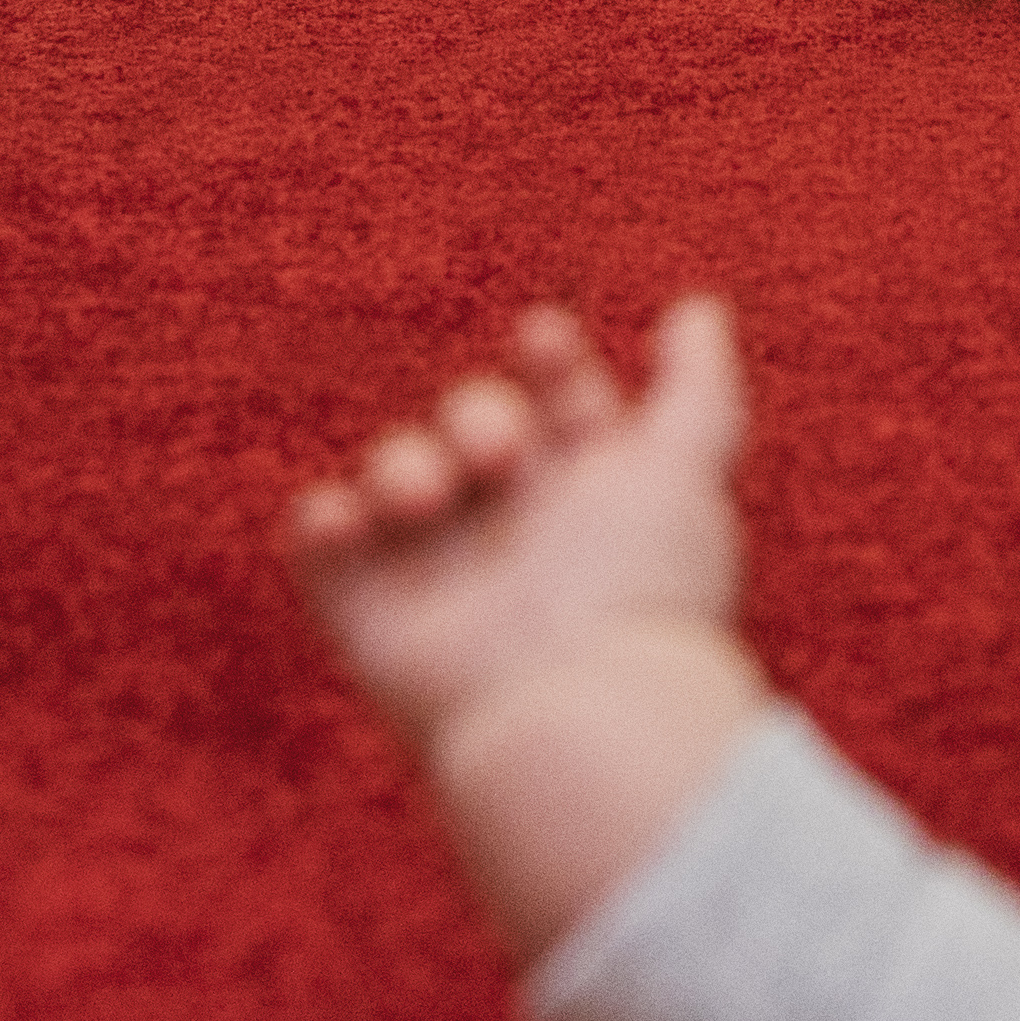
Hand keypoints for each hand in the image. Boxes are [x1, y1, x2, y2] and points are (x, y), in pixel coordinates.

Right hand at [284, 297, 743, 749]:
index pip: (564, 395)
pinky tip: (355, 520)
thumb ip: (697, 389)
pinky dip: (324, 517)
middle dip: (478, 410)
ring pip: (396, 463)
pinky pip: (319, 538)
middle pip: (473, 415)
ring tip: (428, 498)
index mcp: (594, 496)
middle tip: (499, 454)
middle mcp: (516, 529)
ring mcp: (438, 570)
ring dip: (403, 458)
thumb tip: (700, 305)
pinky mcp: (367, 614)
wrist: (568, 715)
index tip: (546, 339)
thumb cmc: (638, 592)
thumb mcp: (684, 470)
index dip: (550, 357)